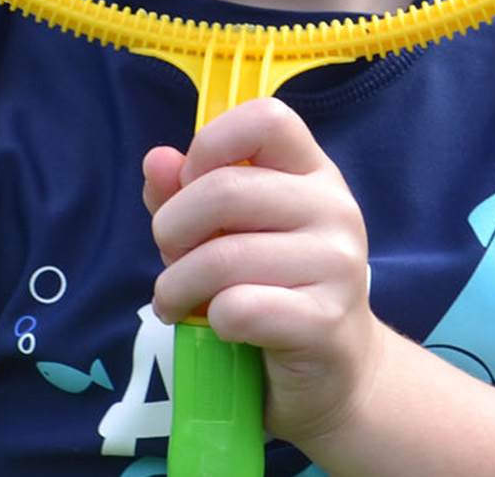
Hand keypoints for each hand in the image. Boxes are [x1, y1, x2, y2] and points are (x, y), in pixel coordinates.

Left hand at [144, 98, 384, 448]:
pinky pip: (240, 308)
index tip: (193, 185)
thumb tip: (156, 161)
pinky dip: (211, 321)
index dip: (211, 145)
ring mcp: (338, 264)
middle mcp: (335, 208)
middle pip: (225, 191)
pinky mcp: (326, 321)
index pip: (267, 119)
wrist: (335, 375)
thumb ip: (190, 195)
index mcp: (314, 174)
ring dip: (177, 287)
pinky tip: (217, 329)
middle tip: (168, 258)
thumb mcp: (231, 236)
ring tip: (176, 304)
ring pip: (222, 258)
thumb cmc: (275, 293)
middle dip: (171, 229)